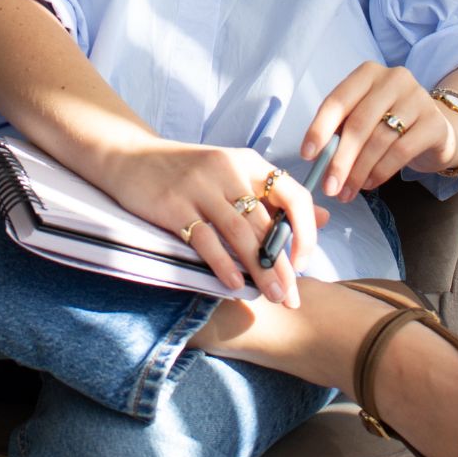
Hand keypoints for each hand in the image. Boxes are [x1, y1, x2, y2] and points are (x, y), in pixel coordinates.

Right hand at [101, 138, 325, 307]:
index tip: (305, 261)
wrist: (132, 158)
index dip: (306, 230)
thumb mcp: (234, 172)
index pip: (292, 195)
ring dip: (260, 270)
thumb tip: (325, 217)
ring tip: (273, 297)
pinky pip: (205, 239)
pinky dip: (222, 264)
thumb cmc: (188, 171)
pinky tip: (233, 284)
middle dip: (283, 265)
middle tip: (293, 298)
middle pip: (265, 224)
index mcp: (248, 161)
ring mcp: (199, 186)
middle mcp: (228, 170)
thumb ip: (275, 196)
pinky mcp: (173, 204)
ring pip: (240, 235)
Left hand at [300, 62, 457, 200]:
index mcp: (368, 73)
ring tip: (347, 191)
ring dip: (359, 171)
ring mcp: (417, 99)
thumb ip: (341, 130)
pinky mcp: (434, 123)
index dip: (320, 128)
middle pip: (358, 123)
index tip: (307, 155)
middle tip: (328, 187)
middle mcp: (394, 79)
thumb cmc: (388, 122)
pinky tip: (369, 184)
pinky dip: (380, 172)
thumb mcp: (363, 117)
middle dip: (340, 159)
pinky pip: (401, 152)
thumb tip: (317, 158)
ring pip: (379, 140)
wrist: (435, 129)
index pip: (338, 100)